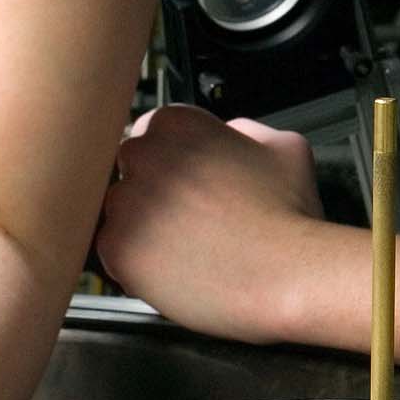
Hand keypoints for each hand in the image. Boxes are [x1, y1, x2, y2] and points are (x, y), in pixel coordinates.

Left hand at [96, 105, 329, 340]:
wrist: (285, 274)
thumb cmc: (288, 217)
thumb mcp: (284, 146)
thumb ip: (243, 131)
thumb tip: (226, 134)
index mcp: (178, 124)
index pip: (149, 134)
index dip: (167, 164)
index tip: (184, 184)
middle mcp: (144, 155)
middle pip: (128, 171)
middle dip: (150, 194)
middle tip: (185, 220)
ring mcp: (125, 201)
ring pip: (117, 212)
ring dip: (140, 229)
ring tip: (182, 248)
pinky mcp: (115, 247)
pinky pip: (112, 252)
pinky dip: (135, 263)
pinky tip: (171, 268)